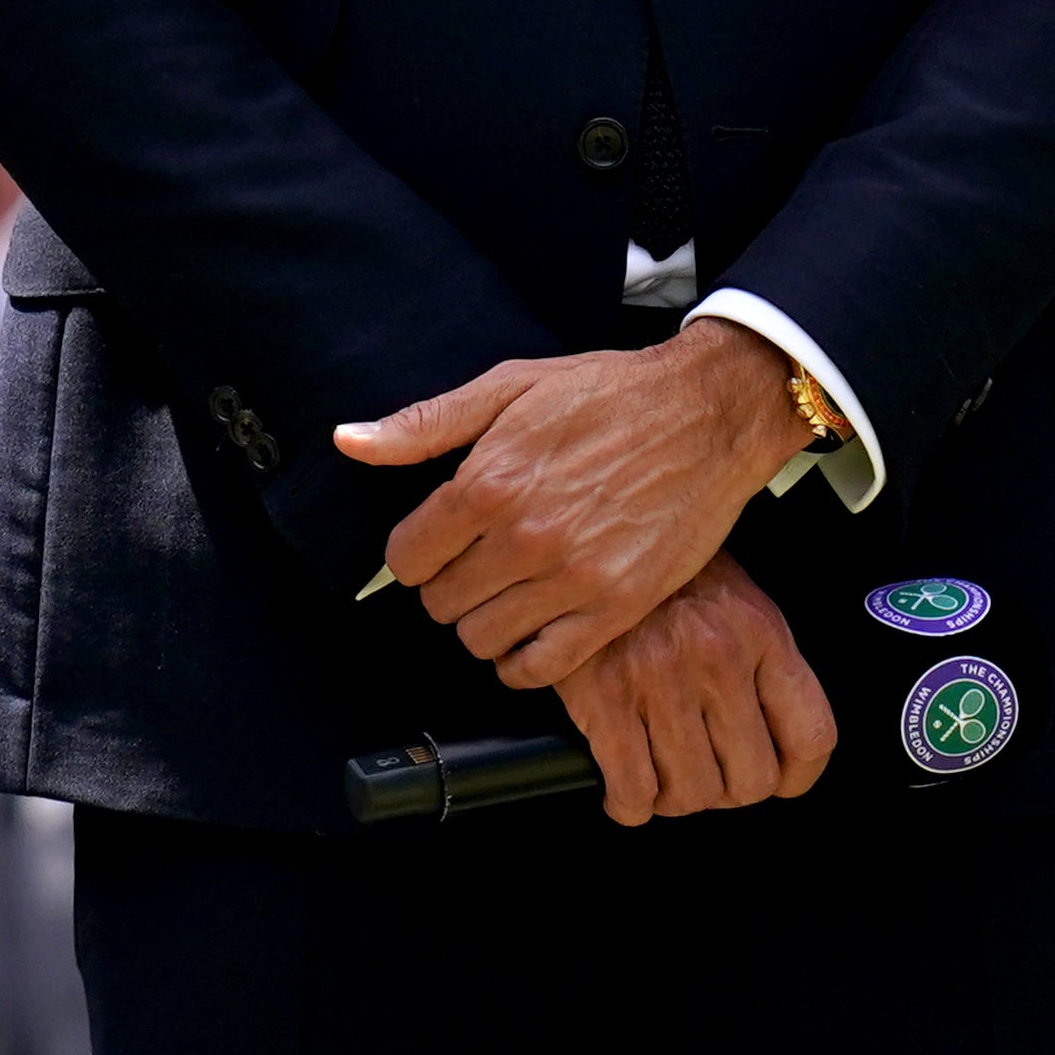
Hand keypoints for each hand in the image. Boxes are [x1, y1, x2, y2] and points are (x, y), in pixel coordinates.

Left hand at [335, 318, 798, 688]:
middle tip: (473, 565)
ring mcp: (573, 579)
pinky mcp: (617, 609)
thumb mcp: (508, 386)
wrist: (706, 413)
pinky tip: (530, 632)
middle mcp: (524, 537)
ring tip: (504, 594)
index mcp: (488, 483)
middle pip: (441, 603)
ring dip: (483, 622)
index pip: (406, 557)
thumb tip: (348, 441)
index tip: (432, 545)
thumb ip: (424, 424)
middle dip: (447, 586)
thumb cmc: (607, 394)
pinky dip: (524, 661)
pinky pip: (542, 668)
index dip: (413, 553)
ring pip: (483, 639)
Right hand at [550, 555, 834, 825]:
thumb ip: (758, 659)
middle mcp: (717, 657)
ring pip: (692, 793)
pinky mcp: (603, 695)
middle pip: (751, 779)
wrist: (582, 526)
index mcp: (758, 633)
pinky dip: (629, 804)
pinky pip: (632, 788)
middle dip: (727, 792)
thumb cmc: (655, 568)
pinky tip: (624, 789)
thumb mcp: (729, 595)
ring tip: (662, 780)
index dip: (796, 777)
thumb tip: (771, 733)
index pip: (810, 736)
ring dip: (676, 800)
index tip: (779, 780)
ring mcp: (660, 678)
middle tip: (707, 778)